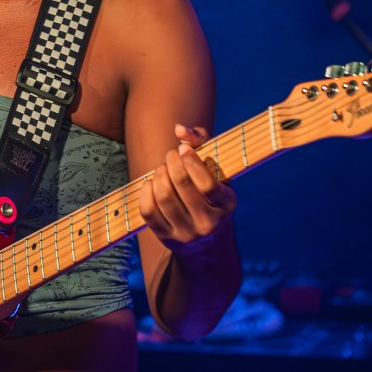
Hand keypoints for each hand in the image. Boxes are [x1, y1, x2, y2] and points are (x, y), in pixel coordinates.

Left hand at [138, 124, 235, 251]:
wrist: (206, 242)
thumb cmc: (210, 194)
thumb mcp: (216, 171)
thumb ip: (202, 142)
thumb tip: (179, 129)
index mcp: (226, 205)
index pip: (206, 184)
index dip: (191, 161)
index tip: (183, 149)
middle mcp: (208, 223)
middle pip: (181, 185)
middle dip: (171, 162)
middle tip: (171, 155)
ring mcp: (186, 233)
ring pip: (163, 196)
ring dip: (158, 174)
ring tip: (162, 168)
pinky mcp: (166, 238)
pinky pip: (148, 211)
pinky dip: (146, 191)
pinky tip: (152, 183)